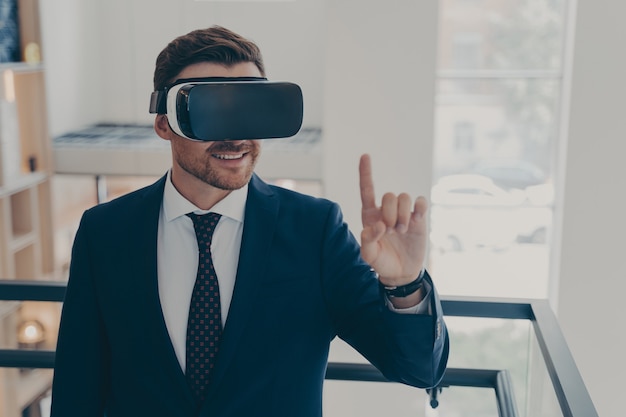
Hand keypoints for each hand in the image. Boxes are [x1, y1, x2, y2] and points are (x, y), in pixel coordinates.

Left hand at [359, 154, 428, 286]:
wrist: (401, 272)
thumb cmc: (381, 261)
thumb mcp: (369, 255)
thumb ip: (368, 240)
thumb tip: (378, 225)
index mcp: (370, 215)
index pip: (367, 190)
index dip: (365, 173)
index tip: (365, 155)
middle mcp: (386, 210)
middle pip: (389, 196)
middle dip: (390, 213)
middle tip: (390, 231)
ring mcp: (403, 213)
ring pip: (404, 197)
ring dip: (403, 215)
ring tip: (401, 231)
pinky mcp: (418, 218)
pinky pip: (421, 202)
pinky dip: (419, 207)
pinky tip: (416, 219)